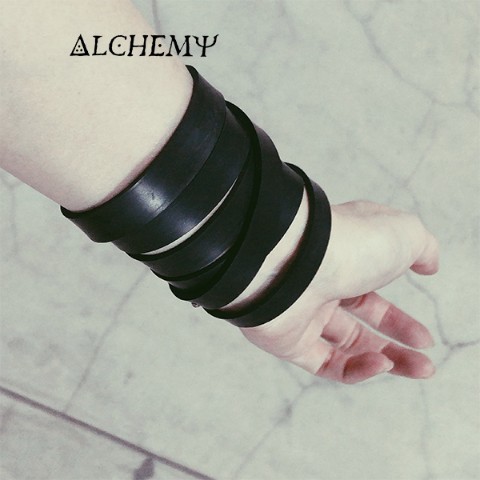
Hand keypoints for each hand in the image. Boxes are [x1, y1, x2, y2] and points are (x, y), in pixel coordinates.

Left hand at [240, 200, 439, 383]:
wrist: (294, 259)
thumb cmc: (349, 241)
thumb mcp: (404, 234)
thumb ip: (422, 248)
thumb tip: (429, 264)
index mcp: (343, 261)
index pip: (371, 294)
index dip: (399, 319)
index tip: (425, 336)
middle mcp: (321, 287)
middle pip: (361, 324)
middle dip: (398, 345)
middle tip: (426, 363)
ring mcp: (304, 314)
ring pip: (347, 348)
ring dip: (387, 361)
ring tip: (422, 369)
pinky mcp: (289, 340)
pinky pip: (325, 364)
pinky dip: (358, 370)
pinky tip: (382, 364)